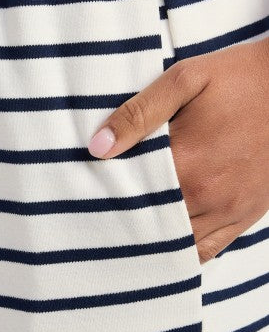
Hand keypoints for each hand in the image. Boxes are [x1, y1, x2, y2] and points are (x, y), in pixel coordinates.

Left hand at [86, 38, 268, 263]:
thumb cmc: (238, 78)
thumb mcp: (185, 80)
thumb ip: (140, 113)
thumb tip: (98, 147)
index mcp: (188, 162)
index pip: (129, 195)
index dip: (104, 197)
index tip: (83, 195)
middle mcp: (209, 195)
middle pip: (150, 224)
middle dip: (123, 222)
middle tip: (94, 219)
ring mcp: (231, 210)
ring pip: (178, 245)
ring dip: (151, 241)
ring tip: (123, 232)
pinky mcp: (247, 215)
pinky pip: (209, 250)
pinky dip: (183, 252)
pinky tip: (162, 245)